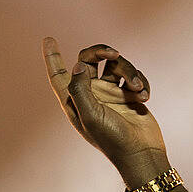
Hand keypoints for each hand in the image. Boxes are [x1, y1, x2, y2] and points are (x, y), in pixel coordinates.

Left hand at [42, 40, 167, 177]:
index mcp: (75, 101)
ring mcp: (109, 92)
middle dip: (101, 51)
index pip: (58, 76)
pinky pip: (133, 75)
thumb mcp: (90, 116)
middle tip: (114, 54)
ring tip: (138, 90)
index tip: (48, 39)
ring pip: (115, 64)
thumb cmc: (112, 139)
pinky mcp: (128, 93)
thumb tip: (78, 65)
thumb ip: (80, 89)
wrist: (141, 152)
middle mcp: (90, 94)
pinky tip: (144, 97)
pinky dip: (140, 81)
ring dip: (129, 71)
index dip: (52, 58)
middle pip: (89, 59)